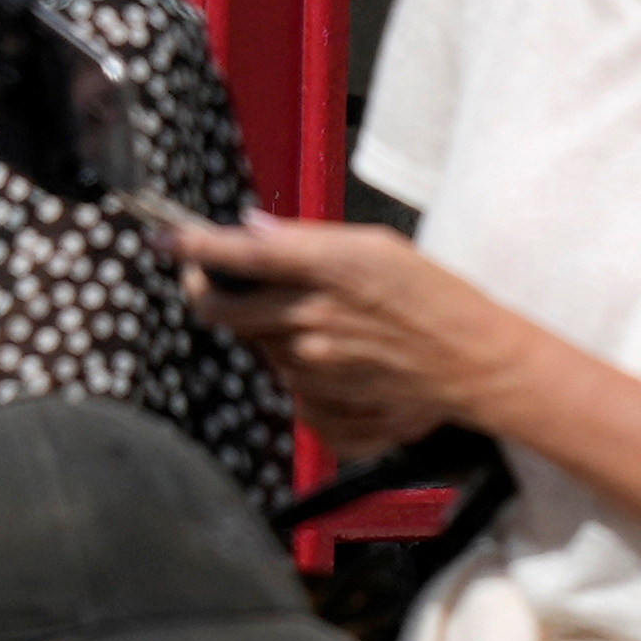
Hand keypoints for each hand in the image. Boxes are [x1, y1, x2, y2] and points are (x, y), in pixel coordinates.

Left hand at [171, 212, 518, 464]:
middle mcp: (310, 322)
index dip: (190, 246)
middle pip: (221, 311)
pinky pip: (289, 391)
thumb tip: (253, 229)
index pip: (236, 256)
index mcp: (325, 269)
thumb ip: (305, 238)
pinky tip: (339, 363)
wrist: (476, 363)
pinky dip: (301, 375)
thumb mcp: (375, 245)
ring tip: (319, 325)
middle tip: (218, 283)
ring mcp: (313, 372)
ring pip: (258, 349)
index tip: (164, 238)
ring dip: (268, 335)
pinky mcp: (324, 411)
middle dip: (209, 293)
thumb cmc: (434, 297)